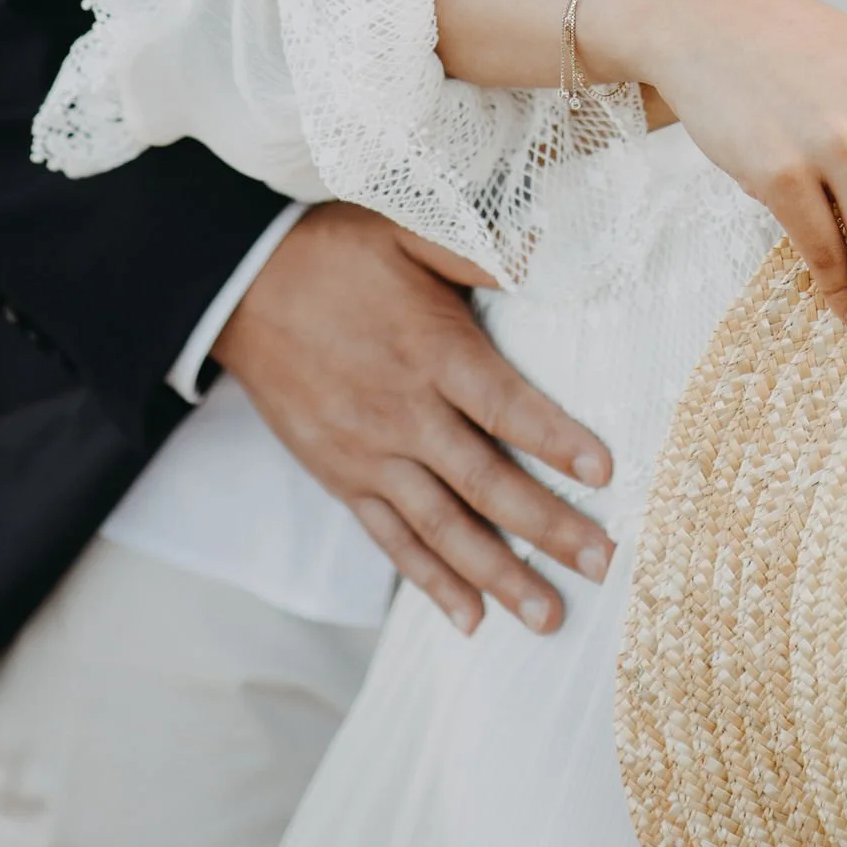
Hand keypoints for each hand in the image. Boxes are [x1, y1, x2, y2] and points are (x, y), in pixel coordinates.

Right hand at [211, 202, 615, 637]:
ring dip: (498, 576)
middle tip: (602, 564)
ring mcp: (370, 455)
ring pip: (443, 528)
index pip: (505, 405)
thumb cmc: (334, 254)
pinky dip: (431, 582)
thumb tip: (550, 248)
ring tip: (547, 616)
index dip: (556, 441)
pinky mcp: (342, 479)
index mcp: (430, 350)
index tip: (604, 475)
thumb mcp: (406, 230)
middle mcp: (404, 413)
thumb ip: (479, 250)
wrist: (242, 290)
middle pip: (485, 482)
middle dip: (547, 528)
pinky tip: (470, 617)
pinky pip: (392, 541)